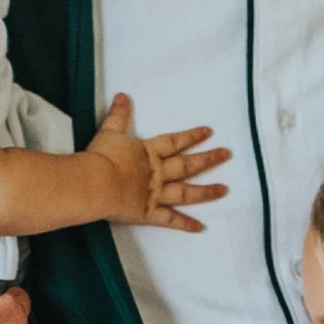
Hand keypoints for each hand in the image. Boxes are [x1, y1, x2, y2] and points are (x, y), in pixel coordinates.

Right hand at [76, 91, 230, 232]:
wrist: (96, 183)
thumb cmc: (101, 157)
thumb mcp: (109, 132)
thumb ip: (118, 115)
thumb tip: (122, 96)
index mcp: (149, 153)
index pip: (174, 142)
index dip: (192, 136)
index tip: (209, 132)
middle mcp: (157, 172)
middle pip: (187, 165)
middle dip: (208, 159)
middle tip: (226, 154)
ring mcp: (156, 194)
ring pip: (186, 193)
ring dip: (206, 192)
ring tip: (224, 190)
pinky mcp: (149, 213)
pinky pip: (170, 220)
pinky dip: (185, 224)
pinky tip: (200, 227)